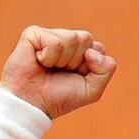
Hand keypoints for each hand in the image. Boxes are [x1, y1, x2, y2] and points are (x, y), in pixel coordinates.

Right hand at [0, 26, 117, 118]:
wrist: (32, 104)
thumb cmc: (60, 97)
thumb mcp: (93, 89)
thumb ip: (106, 69)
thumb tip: (92, 51)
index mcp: (81, 50)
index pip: (99, 48)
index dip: (90, 66)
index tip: (76, 76)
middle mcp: (66, 40)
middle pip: (86, 38)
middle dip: (77, 61)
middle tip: (61, 71)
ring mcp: (49, 35)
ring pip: (73, 38)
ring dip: (63, 60)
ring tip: (49, 67)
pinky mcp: (33, 34)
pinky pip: (55, 42)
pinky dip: (50, 57)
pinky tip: (39, 61)